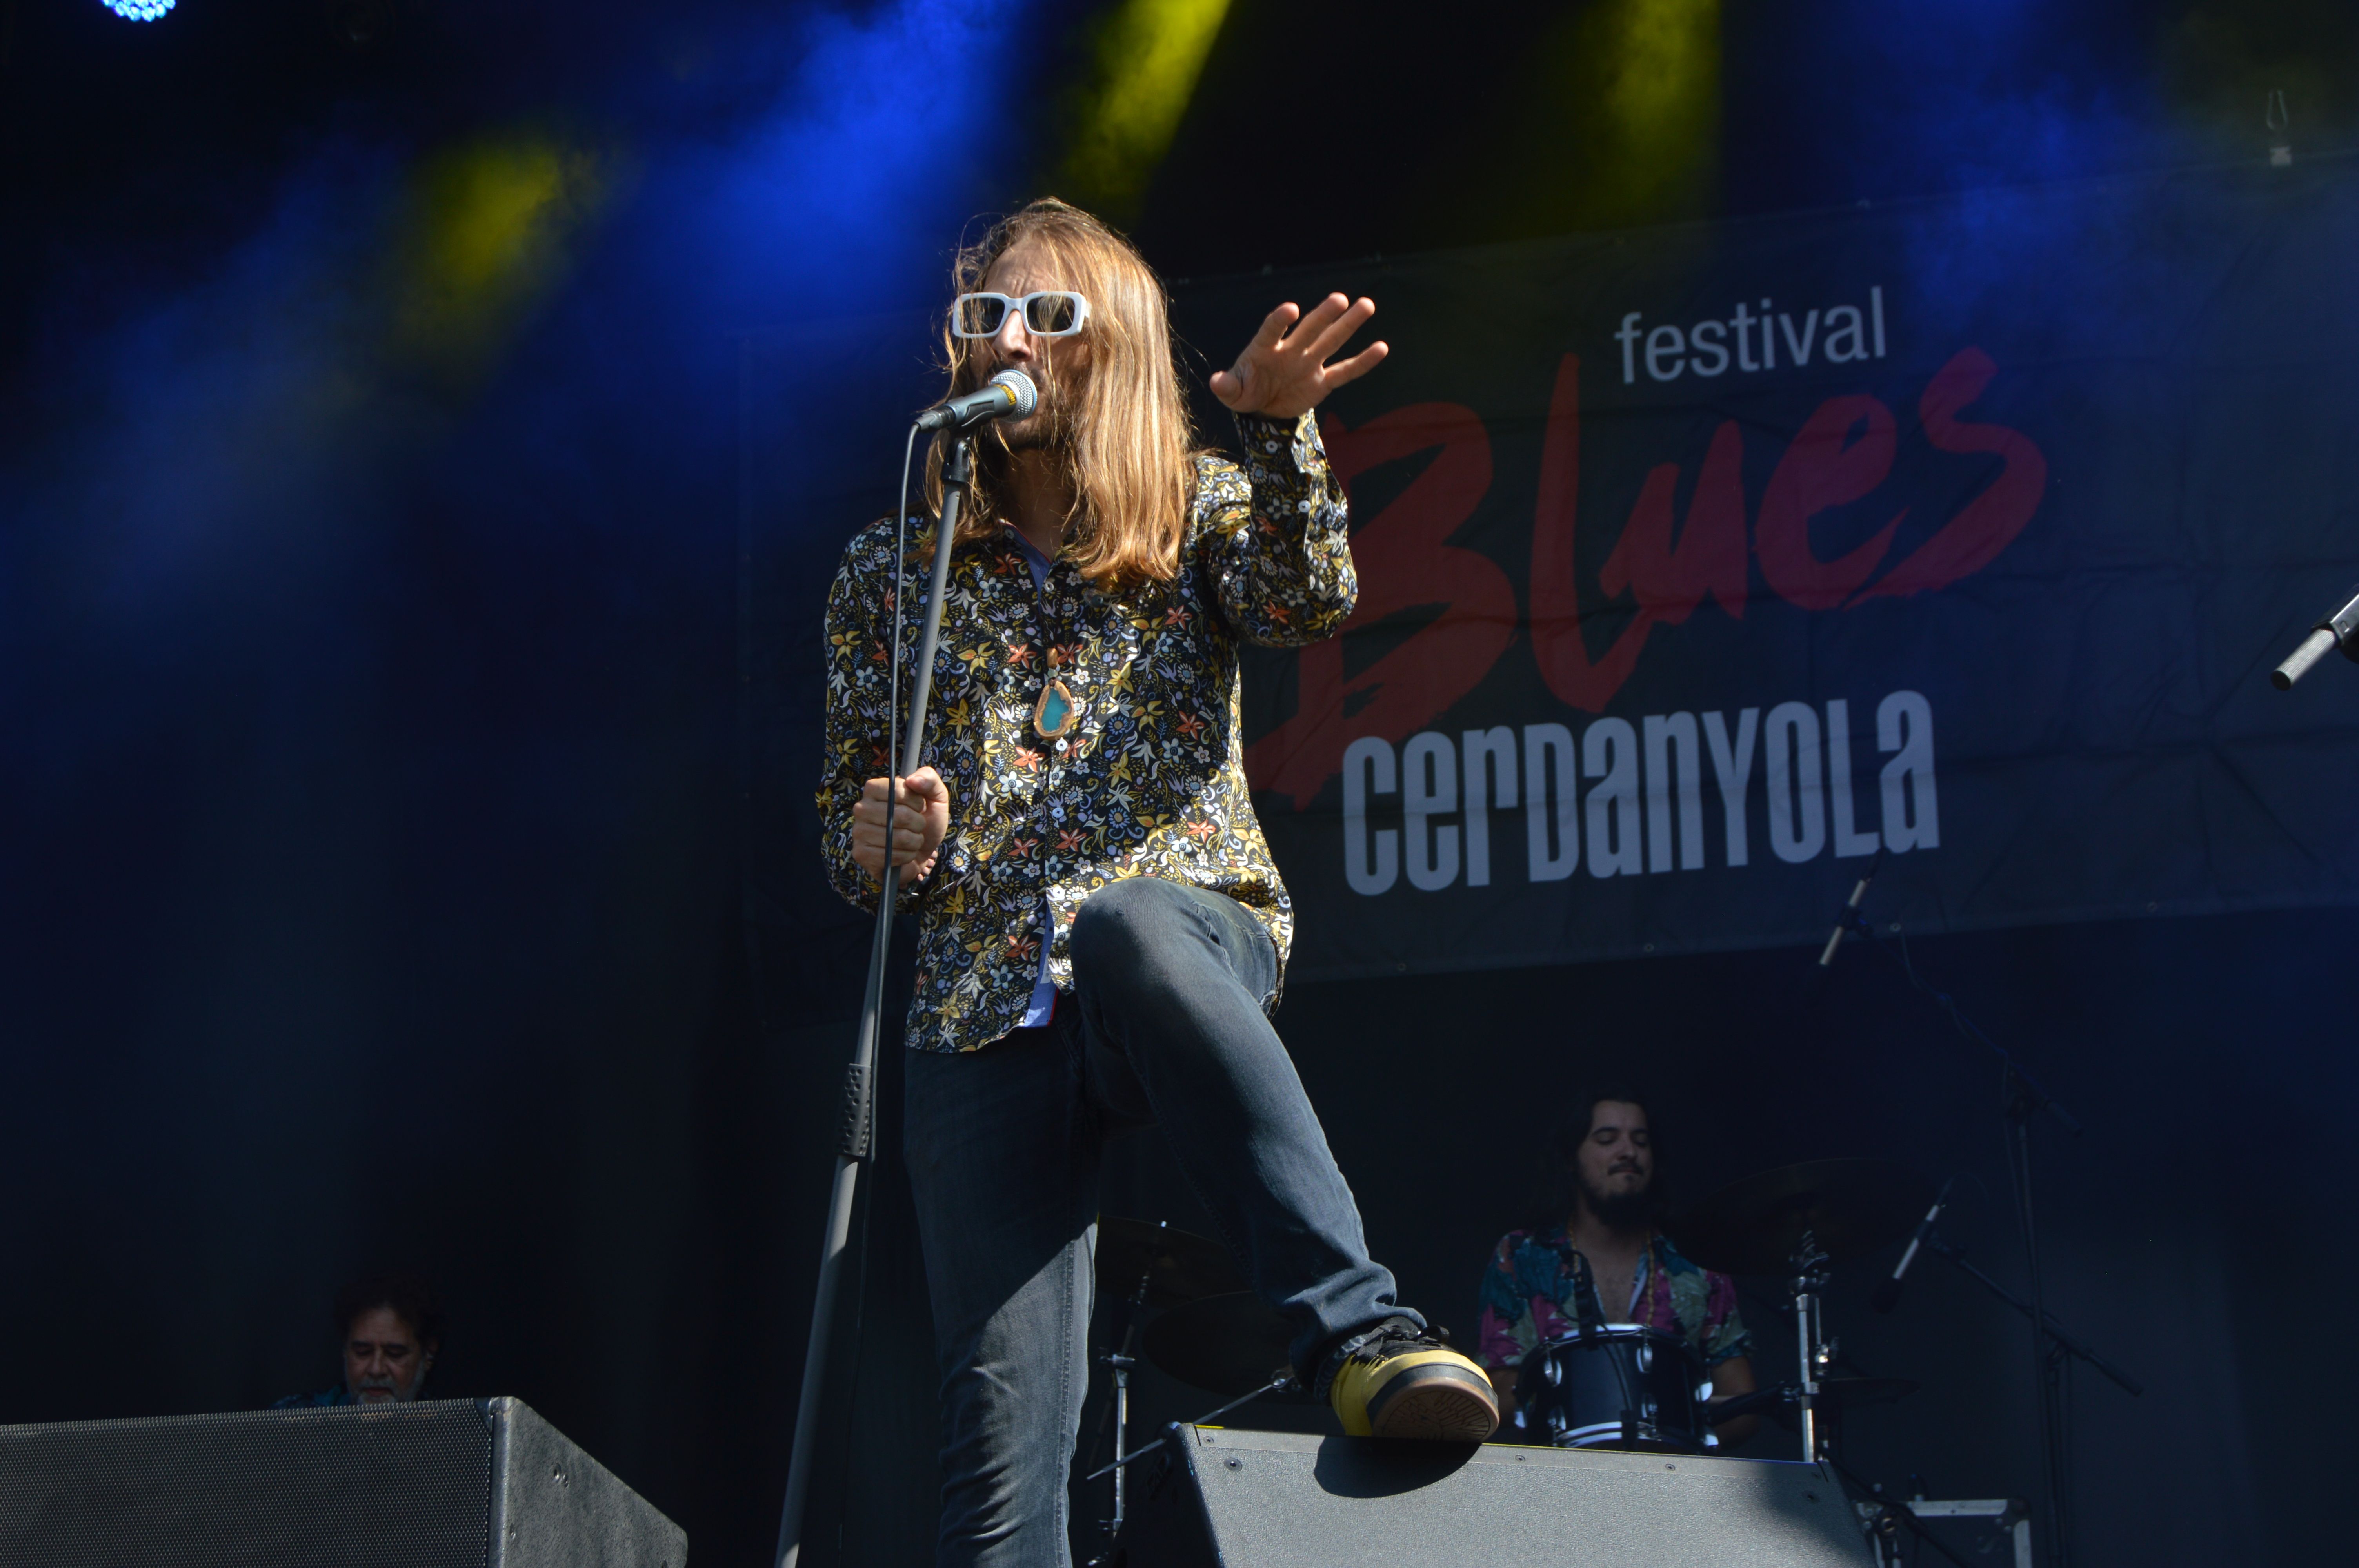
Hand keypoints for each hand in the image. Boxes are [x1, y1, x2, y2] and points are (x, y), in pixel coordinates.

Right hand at [850, 767, 950, 882]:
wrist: (921, 851)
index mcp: (874, 789)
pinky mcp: (861, 854)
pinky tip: (903, 853)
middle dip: (918, 824)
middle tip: (916, 826)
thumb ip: (929, 779)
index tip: (918, 807)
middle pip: (900, 815)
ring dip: (914, 841)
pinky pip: (891, 855)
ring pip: (899, 837)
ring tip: (911, 840)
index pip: (898, 790)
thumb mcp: (935, 796)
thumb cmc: (925, 820)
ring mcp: (859, 832)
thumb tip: (912, 780)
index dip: (916, 801)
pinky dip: (905, 856)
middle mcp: (861, 808)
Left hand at [1209, 294, 1387, 420]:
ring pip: (1330, 341)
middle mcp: (1290, 350)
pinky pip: (1344, 371)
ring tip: (1366, 304)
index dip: (1279, 320)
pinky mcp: (1322, 382)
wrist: (1263, 408)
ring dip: (1348, 324)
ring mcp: (1308, 364)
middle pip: (1309, 329)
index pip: (1272, 330)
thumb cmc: (1245, 391)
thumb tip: (1217, 382)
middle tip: (1339, 298)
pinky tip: (1381, 348)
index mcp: (1264, 349)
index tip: (1290, 309)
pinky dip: (1362, 362)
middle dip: (1323, 315)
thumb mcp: (1232, 393)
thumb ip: (1227, 386)